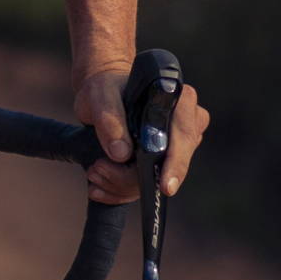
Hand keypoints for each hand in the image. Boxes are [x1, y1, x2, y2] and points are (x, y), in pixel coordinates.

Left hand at [75, 63, 208, 204]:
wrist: (104, 96)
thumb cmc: (106, 88)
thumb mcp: (100, 95)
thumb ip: (109, 119)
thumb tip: (121, 153)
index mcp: (179, 101)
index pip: (184, 135)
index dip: (176, 162)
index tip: (165, 185)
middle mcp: (186, 125)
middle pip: (171, 164)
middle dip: (131, 176)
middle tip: (98, 170)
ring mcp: (177, 147)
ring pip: (155, 180)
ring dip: (119, 183)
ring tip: (94, 170)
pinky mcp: (162, 165)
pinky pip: (144, 187)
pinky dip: (118, 190)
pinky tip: (98, 185)